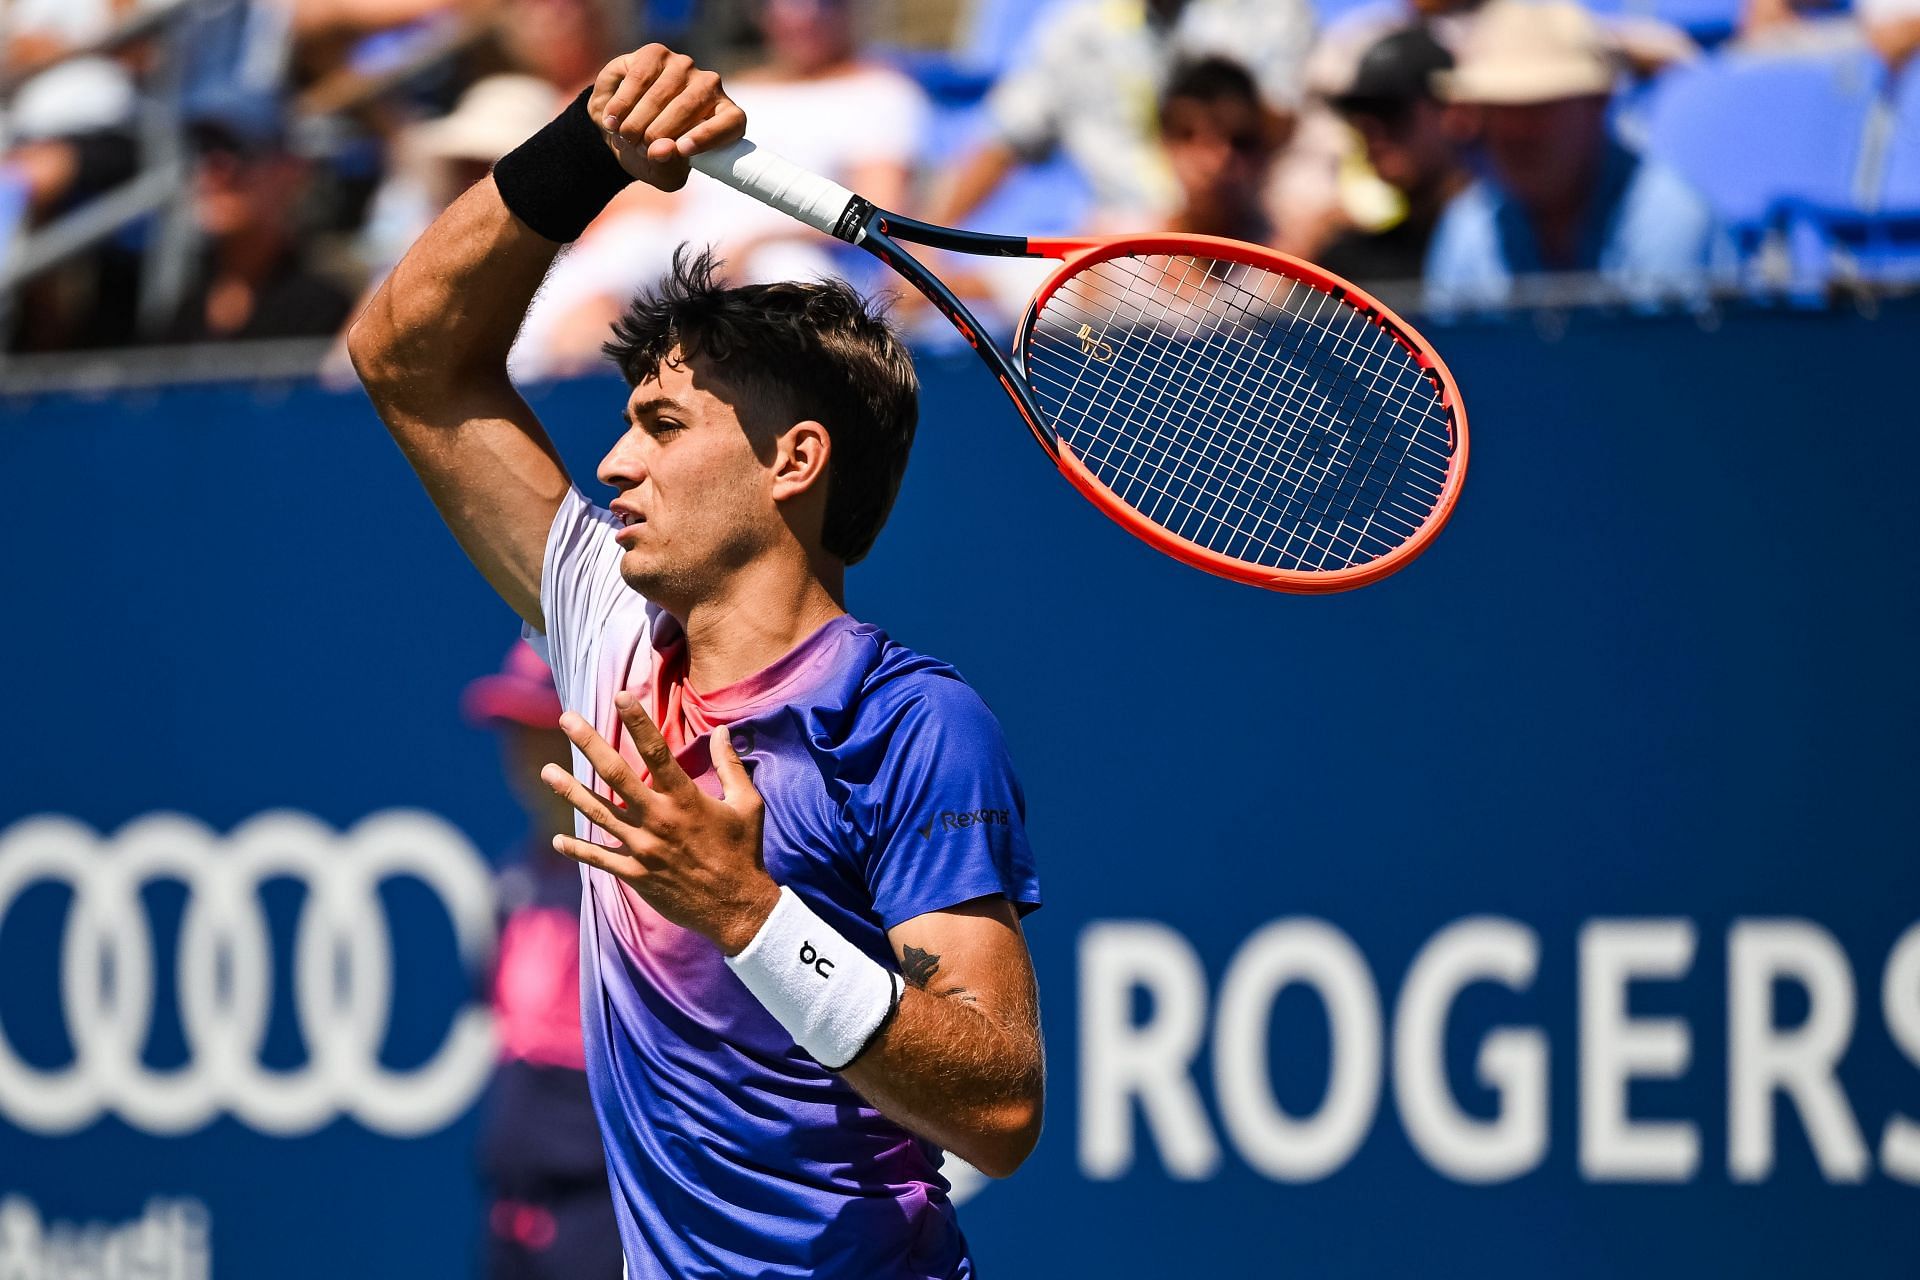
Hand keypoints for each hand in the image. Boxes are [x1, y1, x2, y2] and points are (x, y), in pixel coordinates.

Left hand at [541, 691, 777, 953]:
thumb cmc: (745, 853)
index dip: (638, 723)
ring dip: (571, 791)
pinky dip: (577, 849)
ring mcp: (643, 850)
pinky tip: (558, 839)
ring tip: (547, 771)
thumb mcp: (748, 805)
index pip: (657, 754)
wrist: (738, 909)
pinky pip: (600, 859)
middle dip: (589, 745)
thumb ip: (731, 766)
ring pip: (599, 814)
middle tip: (566, 718)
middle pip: (616, 776)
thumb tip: (722, 731)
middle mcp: (659, 821)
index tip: (620, 697)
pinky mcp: (636, 875)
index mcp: (686, 801)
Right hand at [588, 44, 745, 191]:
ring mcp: (684, 67)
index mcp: (725, 118)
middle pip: (688, 108)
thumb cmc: (651, 154)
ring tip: (625, 137)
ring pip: (661, 94)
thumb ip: (667, 166)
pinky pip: (639, 79)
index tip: (683, 150)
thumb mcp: (662, 173)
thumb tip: (663, 150)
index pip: (731, 122)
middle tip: (639, 149)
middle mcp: (710, 86)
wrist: (620, 128)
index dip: (709, 136)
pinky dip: (622, 104)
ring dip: (637, 121)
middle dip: (657, 134)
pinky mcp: (656, 54)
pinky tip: (612, 120)